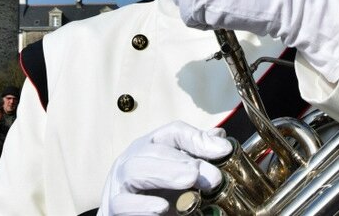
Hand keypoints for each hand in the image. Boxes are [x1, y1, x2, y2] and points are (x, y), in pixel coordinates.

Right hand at [98, 121, 230, 215]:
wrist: (127, 214)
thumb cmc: (153, 193)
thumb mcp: (177, 173)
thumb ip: (196, 156)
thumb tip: (220, 141)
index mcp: (150, 148)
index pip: (173, 132)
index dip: (198, 138)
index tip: (224, 150)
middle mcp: (133, 160)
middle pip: (154, 150)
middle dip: (184, 160)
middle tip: (211, 175)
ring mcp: (120, 183)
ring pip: (135, 170)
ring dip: (166, 174)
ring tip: (190, 181)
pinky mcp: (114, 207)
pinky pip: (123, 203)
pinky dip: (142, 205)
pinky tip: (162, 207)